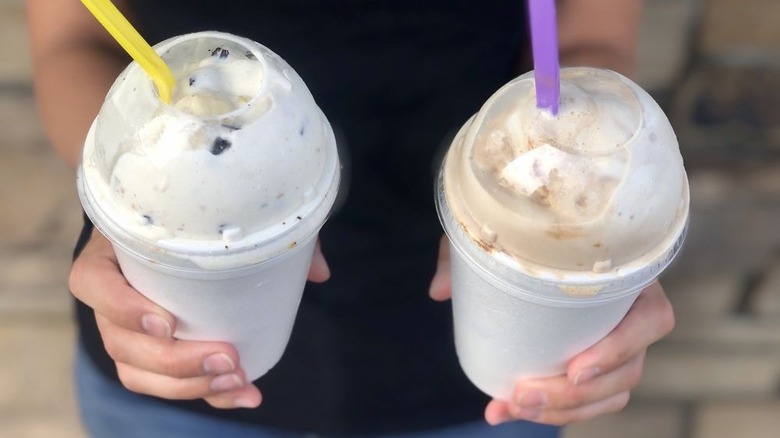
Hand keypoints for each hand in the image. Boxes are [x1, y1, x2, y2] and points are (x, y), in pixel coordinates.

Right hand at [70, 229, 329, 408]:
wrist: (174, 220)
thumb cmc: (194, 213)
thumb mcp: (221, 208)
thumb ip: (270, 228)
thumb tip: (319, 273)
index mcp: (113, 251)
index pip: (91, 282)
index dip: (119, 307)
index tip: (166, 320)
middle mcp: (111, 294)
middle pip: (121, 343)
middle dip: (175, 361)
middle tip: (228, 357)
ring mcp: (125, 327)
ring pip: (137, 372)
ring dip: (188, 385)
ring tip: (237, 379)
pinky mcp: (151, 350)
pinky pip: (165, 383)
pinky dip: (206, 393)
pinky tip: (244, 394)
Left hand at [429, 237, 674, 425]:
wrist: (523, 226)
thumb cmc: (522, 224)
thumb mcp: (494, 227)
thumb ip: (469, 250)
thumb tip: (440, 290)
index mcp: (628, 274)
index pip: (652, 318)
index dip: (620, 349)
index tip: (574, 368)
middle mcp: (631, 311)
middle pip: (628, 371)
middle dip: (573, 397)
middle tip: (520, 396)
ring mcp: (617, 341)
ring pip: (611, 393)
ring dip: (561, 411)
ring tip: (511, 408)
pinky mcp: (594, 361)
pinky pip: (587, 399)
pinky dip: (550, 411)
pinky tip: (504, 411)